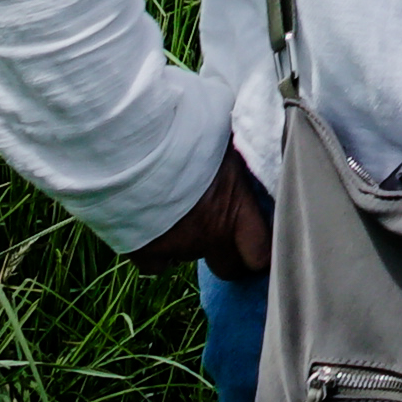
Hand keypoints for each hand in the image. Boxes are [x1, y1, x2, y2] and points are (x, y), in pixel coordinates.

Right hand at [130, 144, 271, 281]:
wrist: (134, 147)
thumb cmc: (185, 134)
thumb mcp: (227, 140)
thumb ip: (244, 157)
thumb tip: (267, 141)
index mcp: (235, 208)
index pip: (260, 253)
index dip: (261, 254)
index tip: (260, 247)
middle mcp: (210, 235)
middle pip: (228, 268)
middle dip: (227, 254)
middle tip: (220, 231)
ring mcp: (177, 246)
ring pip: (190, 257)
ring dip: (189, 241)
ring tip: (178, 210)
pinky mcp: (144, 251)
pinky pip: (156, 265)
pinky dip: (156, 251)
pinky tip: (154, 227)